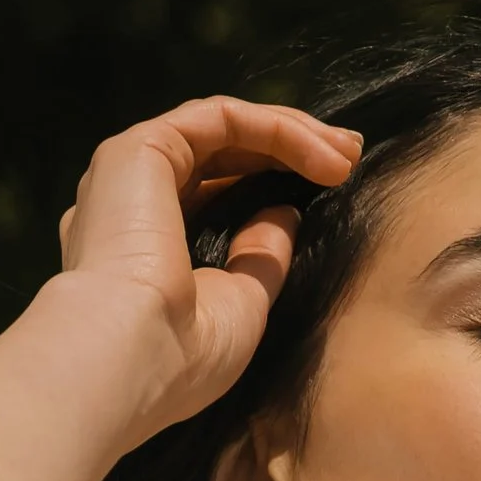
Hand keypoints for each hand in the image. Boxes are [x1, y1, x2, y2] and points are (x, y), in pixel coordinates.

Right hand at [57, 95, 361, 435]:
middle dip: (292, 149)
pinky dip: (275, 130)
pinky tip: (321, 153)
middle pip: (222, 154)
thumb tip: (284, 211)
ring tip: (347, 154)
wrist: (130, 360)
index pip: (213, 194)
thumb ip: (261, 256)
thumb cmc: (180, 358)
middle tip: (351, 155)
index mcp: (141, 248)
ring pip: (224, 129)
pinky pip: (220, 120)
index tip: (334, 189)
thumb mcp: (242, 304)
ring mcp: (130, 172)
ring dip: (292, 134)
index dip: (274, 183)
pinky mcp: (140, 149)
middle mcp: (129, 202)